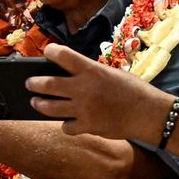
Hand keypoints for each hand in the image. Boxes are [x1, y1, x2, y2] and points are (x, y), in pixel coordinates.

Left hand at [27, 43, 168, 138]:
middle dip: (34, 83)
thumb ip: (90, 73)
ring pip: (50, 107)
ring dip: (40, 104)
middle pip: (48, 84)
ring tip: (36, 102)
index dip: (50, 51)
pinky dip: (65, 125)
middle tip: (30, 83)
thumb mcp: (111, 73)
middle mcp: (83, 88)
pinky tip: (66, 123)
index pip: (62, 55)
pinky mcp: (87, 126)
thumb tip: (72, 74)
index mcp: (91, 70)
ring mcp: (83, 109)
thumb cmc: (133, 90)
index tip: (47, 52)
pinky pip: (66, 126)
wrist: (149, 113)